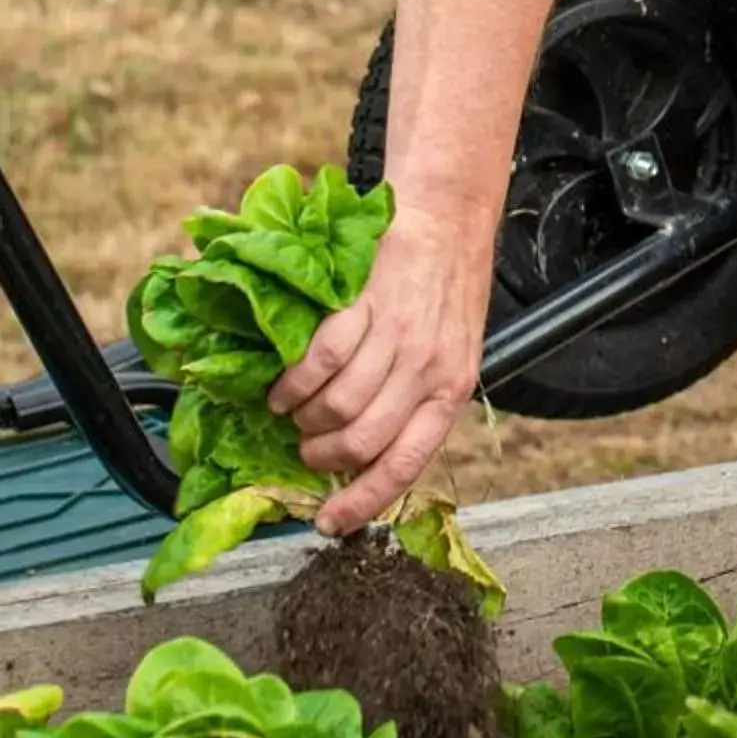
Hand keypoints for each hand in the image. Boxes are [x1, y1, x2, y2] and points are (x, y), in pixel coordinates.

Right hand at [268, 205, 483, 533]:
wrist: (447, 214)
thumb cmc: (448, 284)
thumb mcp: (453, 350)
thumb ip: (420, 398)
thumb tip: (369, 454)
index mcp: (452, 389)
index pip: (406, 465)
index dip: (362, 503)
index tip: (329, 523)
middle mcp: (428, 368)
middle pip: (361, 441)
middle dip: (321, 457)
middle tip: (305, 448)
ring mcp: (398, 336)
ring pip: (337, 406)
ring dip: (303, 420)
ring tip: (293, 414)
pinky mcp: (366, 304)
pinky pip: (319, 361)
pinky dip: (292, 382)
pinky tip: (283, 385)